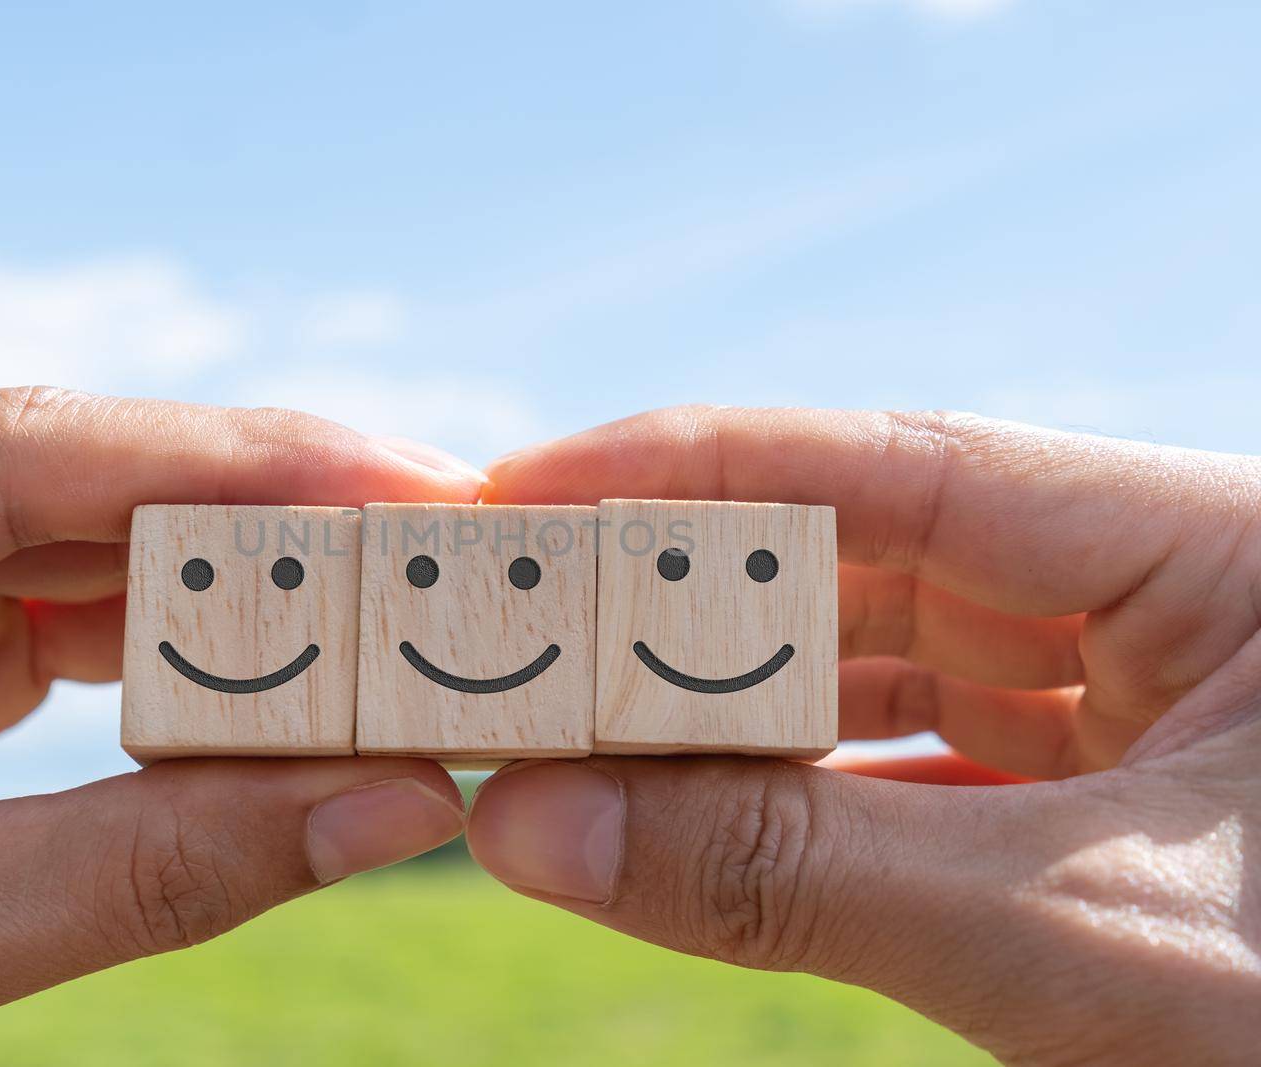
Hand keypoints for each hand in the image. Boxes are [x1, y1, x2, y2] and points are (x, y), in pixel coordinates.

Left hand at [0, 389, 478, 1065]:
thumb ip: (146, 871)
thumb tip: (395, 806)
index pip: (14, 450)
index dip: (230, 458)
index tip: (407, 480)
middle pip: (67, 487)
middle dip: (257, 531)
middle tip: (440, 559)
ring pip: (75, 550)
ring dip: (229, 598)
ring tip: (386, 623)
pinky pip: (51, 619)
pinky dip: (168, 659)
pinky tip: (275, 679)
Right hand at [466, 407, 1260, 1064]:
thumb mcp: (1074, 940)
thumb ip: (799, 875)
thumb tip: (528, 821)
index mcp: (1218, 543)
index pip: (903, 461)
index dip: (697, 469)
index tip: (526, 491)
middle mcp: (1172, 592)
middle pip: (878, 554)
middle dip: (694, 599)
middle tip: (520, 629)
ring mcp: (1143, 696)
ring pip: (891, 659)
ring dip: (737, 703)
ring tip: (581, 726)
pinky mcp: (1112, 798)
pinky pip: (926, 759)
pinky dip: (809, 786)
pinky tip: (702, 805)